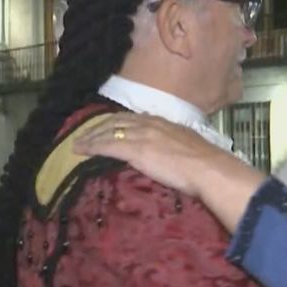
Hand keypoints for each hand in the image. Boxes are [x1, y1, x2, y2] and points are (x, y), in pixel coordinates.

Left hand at [74, 113, 247, 196]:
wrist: (208, 168)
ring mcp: (141, 135)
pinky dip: (91, 147)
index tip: (105, 126)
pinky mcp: (135, 150)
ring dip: (91, 137)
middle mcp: (149, 124)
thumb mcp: (188, 146)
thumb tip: (170, 154)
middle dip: (98, 127)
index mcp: (162, 122)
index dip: (116, 122)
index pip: (132, 118)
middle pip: (116, 121)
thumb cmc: (205, 163)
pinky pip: (107, 146)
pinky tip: (80, 151)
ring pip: (108, 132)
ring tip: (78, 144)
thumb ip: (174, 146)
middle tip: (85, 134)